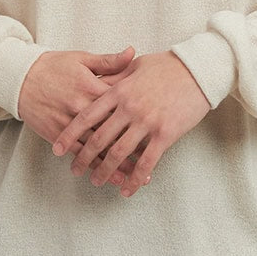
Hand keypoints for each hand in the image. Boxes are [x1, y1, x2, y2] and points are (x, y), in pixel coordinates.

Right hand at [18, 46, 144, 186]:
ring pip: (96, 148)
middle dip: (131, 148)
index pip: (120, 106)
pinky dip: (93, 166)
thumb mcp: (82, 59)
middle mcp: (81, 107)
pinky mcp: (57, 134)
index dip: (138, 118)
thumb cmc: (54, 66)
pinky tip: (106, 177)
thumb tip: (132, 52)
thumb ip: (109, 61)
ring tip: (134, 178)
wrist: (21, 77)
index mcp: (91, 86)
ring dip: (115, 164)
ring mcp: (68, 123)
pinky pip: (78, 153)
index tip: (157, 127)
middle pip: (111, 131)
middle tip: (150, 162)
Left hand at [51, 50, 210, 196]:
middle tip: (74, 170)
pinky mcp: (165, 134)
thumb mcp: (135, 66)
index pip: (87, 117)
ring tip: (97, 182)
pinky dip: (134, 178)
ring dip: (105, 171)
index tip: (58, 148)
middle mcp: (129, 108)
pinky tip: (127, 189)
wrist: (198, 70)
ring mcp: (147, 122)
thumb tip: (95, 83)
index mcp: (119, 91)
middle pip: (99, 139)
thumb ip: (113, 77)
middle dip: (83, 158)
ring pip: (119, 153)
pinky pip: (146, 162)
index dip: (70, 134)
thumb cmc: (167, 65)